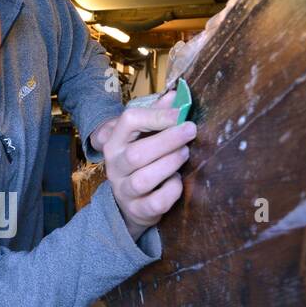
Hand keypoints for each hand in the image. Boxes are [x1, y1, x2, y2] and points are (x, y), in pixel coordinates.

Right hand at [96, 105, 195, 239]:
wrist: (129, 204)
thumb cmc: (140, 163)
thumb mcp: (142, 137)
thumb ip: (156, 116)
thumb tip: (175, 95)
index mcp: (115, 142)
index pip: (128, 121)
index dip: (156, 115)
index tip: (179, 114)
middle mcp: (114, 167)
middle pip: (136, 154)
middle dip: (167, 140)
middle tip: (191, 130)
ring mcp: (124, 190)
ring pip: (143, 179)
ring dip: (169, 164)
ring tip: (185, 154)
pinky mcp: (137, 211)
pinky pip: (156, 202)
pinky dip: (172, 191)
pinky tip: (178, 181)